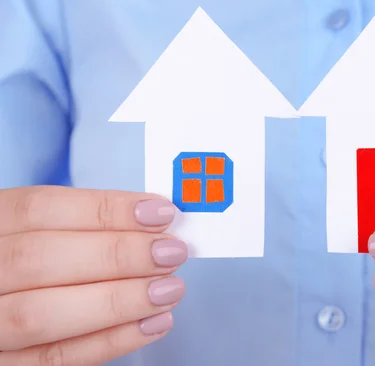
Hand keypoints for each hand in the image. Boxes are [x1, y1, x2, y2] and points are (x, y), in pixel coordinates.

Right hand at [0, 186, 187, 365]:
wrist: (4, 302)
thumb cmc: (31, 260)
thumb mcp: (38, 231)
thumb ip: (85, 226)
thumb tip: (155, 221)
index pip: (37, 209)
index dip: (104, 209)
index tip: (159, 212)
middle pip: (38, 259)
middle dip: (116, 254)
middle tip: (171, 252)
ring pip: (40, 314)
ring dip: (118, 300)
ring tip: (170, 288)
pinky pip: (54, 360)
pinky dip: (110, 341)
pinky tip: (153, 323)